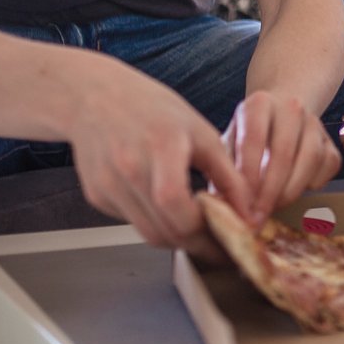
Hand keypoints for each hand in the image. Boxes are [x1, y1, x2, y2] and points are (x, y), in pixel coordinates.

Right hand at [63, 55, 253, 253]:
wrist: (95, 97)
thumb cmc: (153, 109)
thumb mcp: (201, 132)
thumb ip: (227, 174)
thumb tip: (248, 213)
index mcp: (160, 147)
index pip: (178, 206)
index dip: (205, 231)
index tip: (229, 240)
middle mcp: (128, 169)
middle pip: (163, 230)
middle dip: (196, 244)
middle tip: (219, 245)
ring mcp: (107, 185)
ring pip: (147, 234)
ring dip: (176, 238)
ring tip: (198, 230)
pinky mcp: (96, 196)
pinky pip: (132, 222)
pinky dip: (154, 221)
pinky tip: (165, 207)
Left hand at [224, 88, 341, 224]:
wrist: (278, 117)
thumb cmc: (248, 136)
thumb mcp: (229, 146)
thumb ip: (224, 172)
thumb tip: (220, 206)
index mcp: (259, 104)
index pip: (254, 141)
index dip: (248, 176)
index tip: (242, 203)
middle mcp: (290, 107)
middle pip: (284, 152)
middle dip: (270, 191)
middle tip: (258, 215)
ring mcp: (315, 122)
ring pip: (310, 159)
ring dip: (291, 190)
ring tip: (273, 207)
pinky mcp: (331, 139)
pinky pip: (328, 165)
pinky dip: (312, 184)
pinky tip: (292, 191)